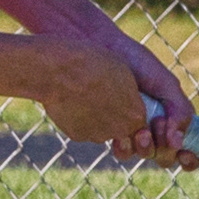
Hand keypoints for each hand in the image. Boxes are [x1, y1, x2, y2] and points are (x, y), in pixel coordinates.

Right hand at [35, 40, 149, 144]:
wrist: (59, 71)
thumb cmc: (93, 63)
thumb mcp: (122, 71)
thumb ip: (130, 92)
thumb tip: (130, 98)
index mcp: (135, 114)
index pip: (139, 120)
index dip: (129, 107)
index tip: (121, 97)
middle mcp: (119, 129)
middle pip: (121, 127)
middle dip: (114, 116)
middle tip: (101, 95)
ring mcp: (97, 134)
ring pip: (101, 129)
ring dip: (96, 118)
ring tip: (84, 95)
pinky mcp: (77, 135)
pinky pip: (82, 128)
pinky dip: (79, 119)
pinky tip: (72, 101)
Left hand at [104, 42, 196, 168]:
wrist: (101, 51)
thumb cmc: (137, 63)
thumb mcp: (166, 84)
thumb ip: (180, 111)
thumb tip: (178, 143)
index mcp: (173, 116)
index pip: (189, 147)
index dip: (190, 158)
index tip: (186, 155)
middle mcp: (155, 127)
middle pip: (166, 157)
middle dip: (166, 150)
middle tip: (159, 128)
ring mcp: (134, 131)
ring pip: (145, 155)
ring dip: (146, 149)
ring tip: (140, 132)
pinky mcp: (113, 131)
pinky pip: (123, 151)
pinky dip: (125, 148)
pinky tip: (121, 137)